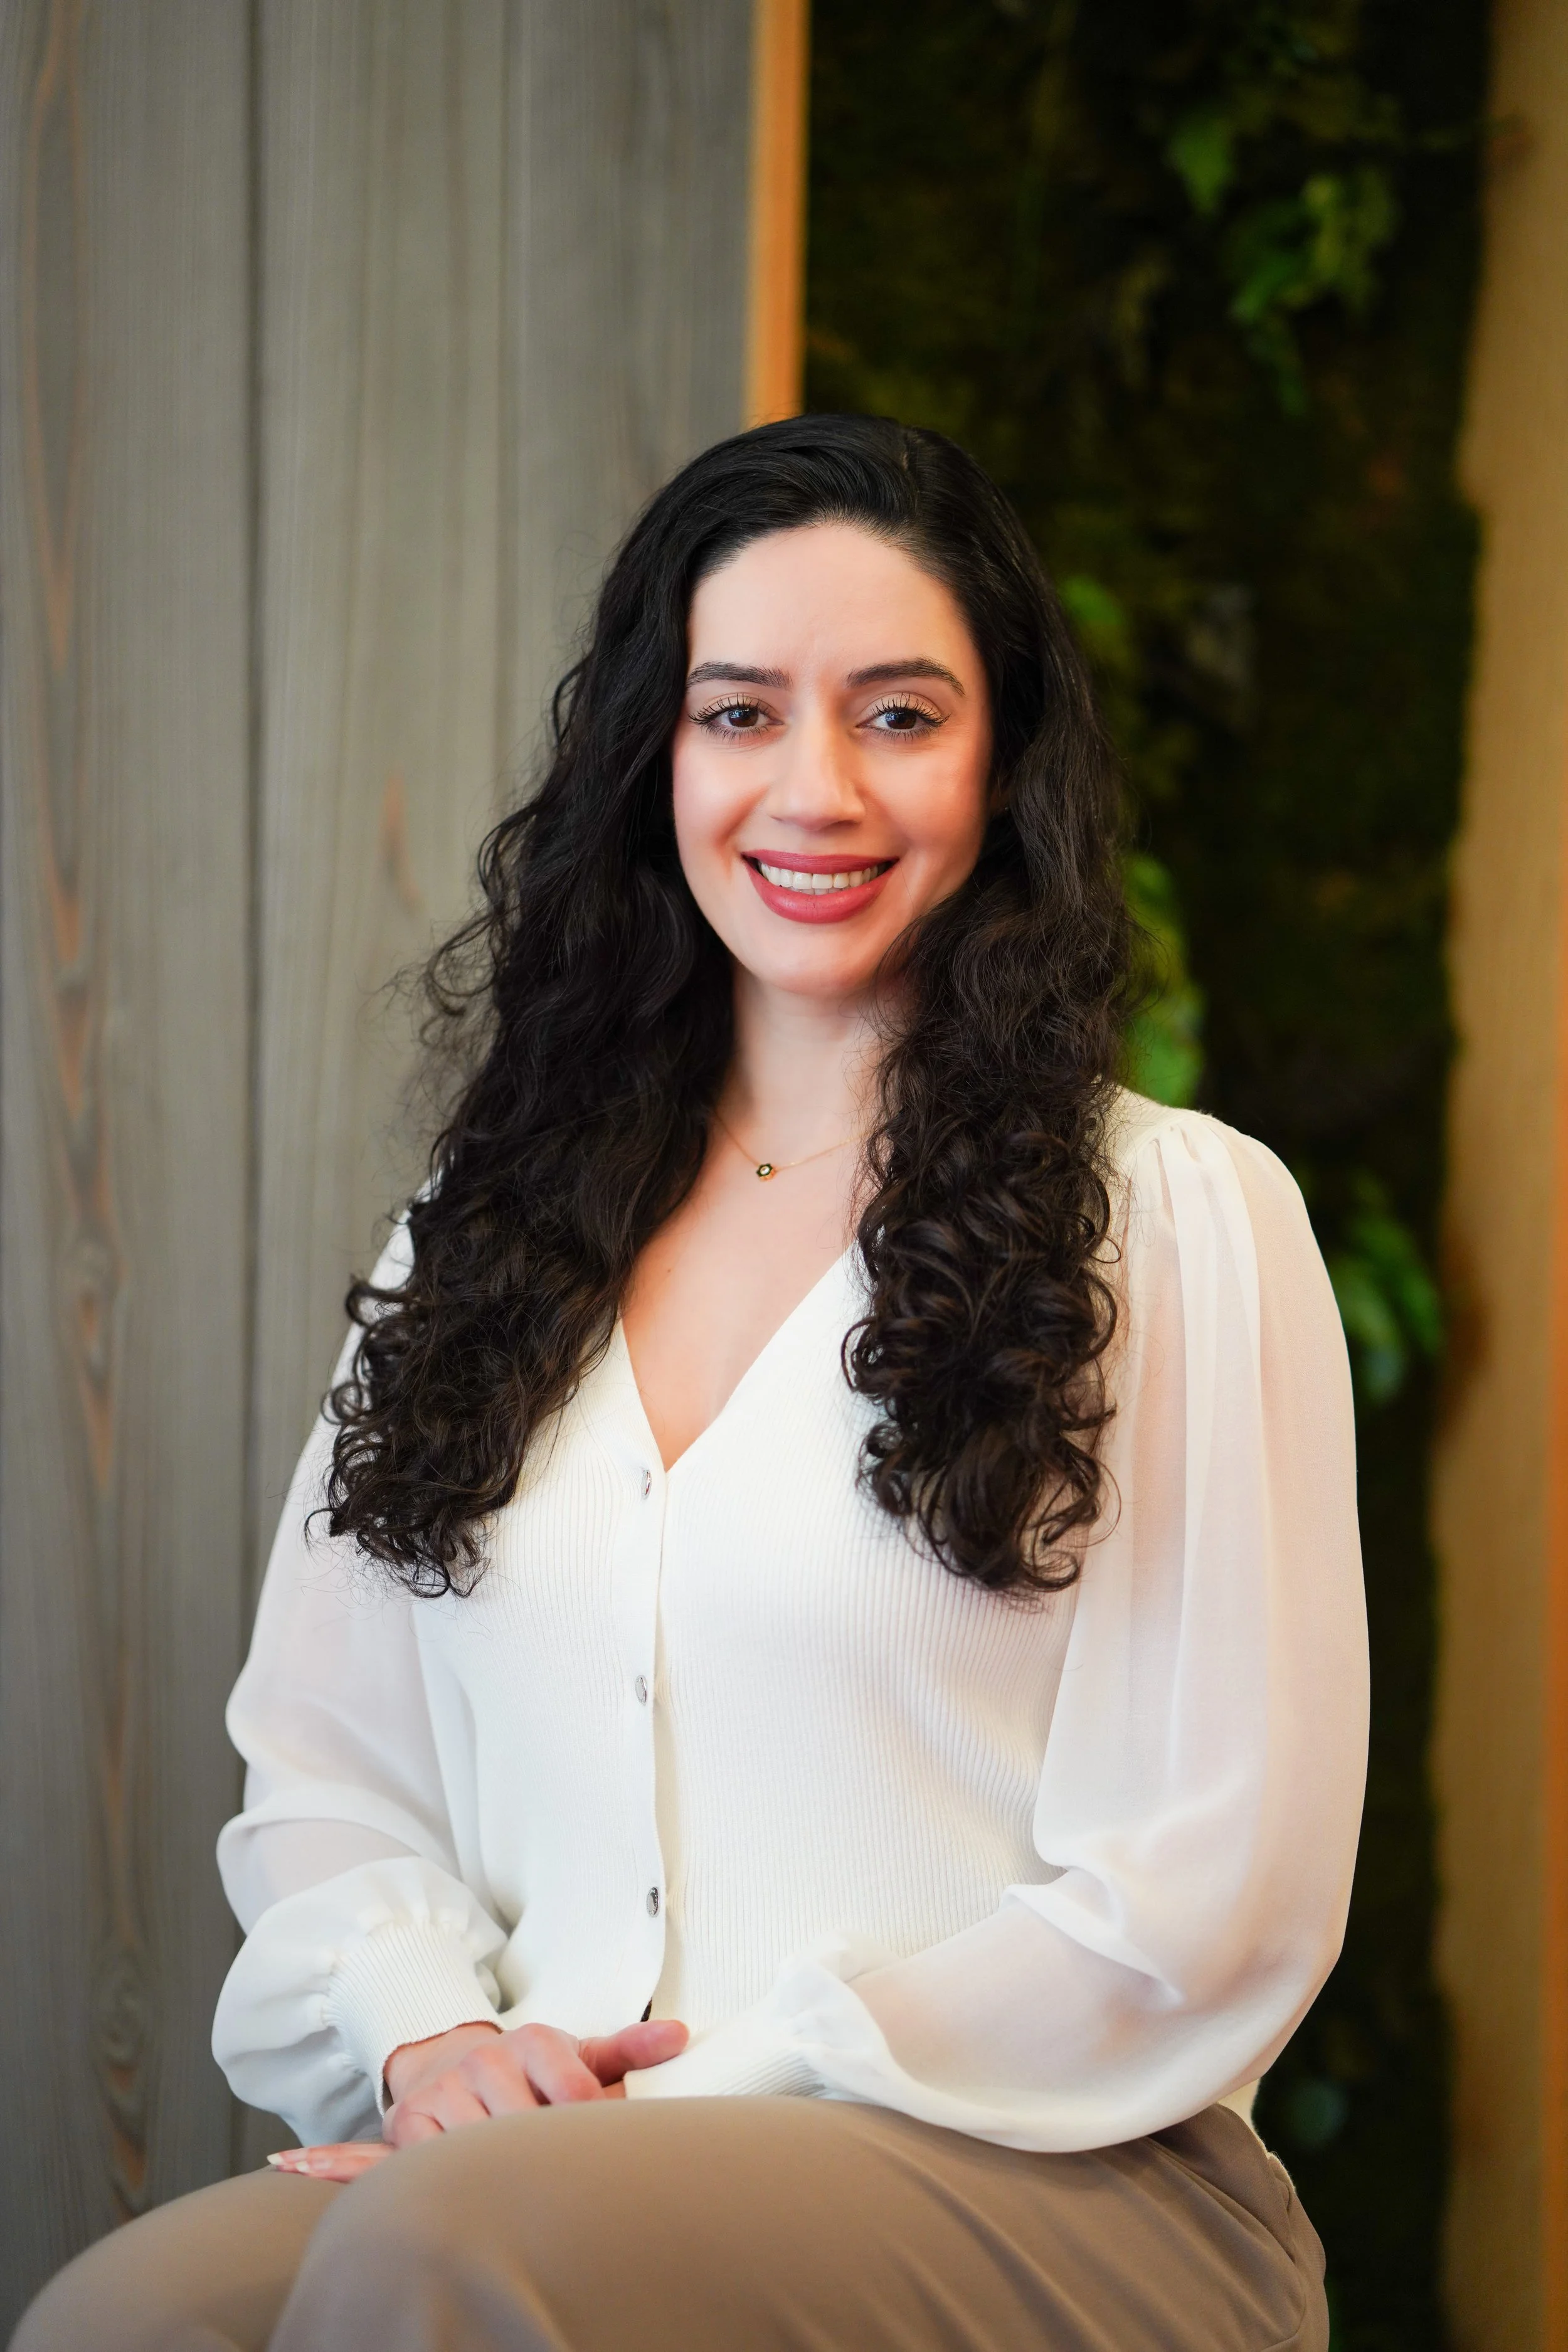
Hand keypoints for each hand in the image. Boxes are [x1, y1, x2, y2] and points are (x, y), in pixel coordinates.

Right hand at [270, 2015, 688, 2182]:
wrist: (454, 2055)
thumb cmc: (529, 2068)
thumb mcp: (581, 2053)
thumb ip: (628, 2051)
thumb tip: (681, 2037)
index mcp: (536, 2043)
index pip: (577, 2092)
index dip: (595, 2122)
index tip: (606, 2142)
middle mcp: (485, 2062)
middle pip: (527, 2128)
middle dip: (547, 2154)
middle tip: (563, 2178)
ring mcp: (441, 2096)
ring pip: (472, 2149)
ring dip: (489, 2172)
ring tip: (507, 2184)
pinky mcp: (406, 2129)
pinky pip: (384, 2156)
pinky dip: (334, 2165)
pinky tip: (293, 2169)